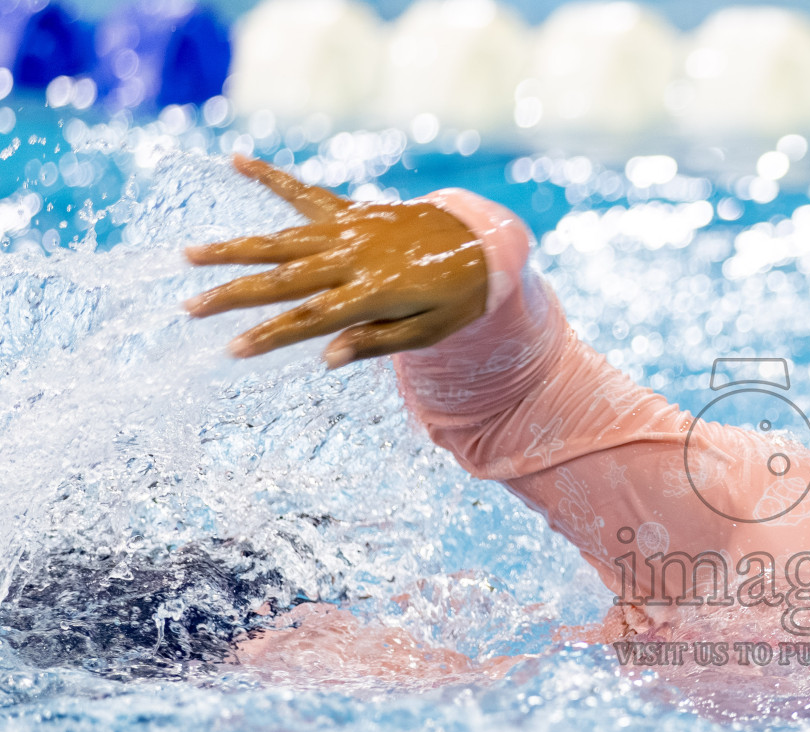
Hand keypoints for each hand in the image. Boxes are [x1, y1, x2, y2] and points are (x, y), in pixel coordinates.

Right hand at [184, 154, 488, 367]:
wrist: (484, 245)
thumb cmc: (457, 298)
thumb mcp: (430, 332)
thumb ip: (379, 344)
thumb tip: (326, 358)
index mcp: (372, 294)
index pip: (309, 320)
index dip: (269, 336)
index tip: (231, 349)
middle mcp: (353, 258)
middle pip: (282, 279)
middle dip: (233, 294)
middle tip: (190, 306)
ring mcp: (349, 230)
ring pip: (281, 238)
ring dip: (234, 247)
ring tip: (191, 254)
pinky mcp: (352, 211)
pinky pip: (305, 193)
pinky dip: (271, 176)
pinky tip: (237, 160)